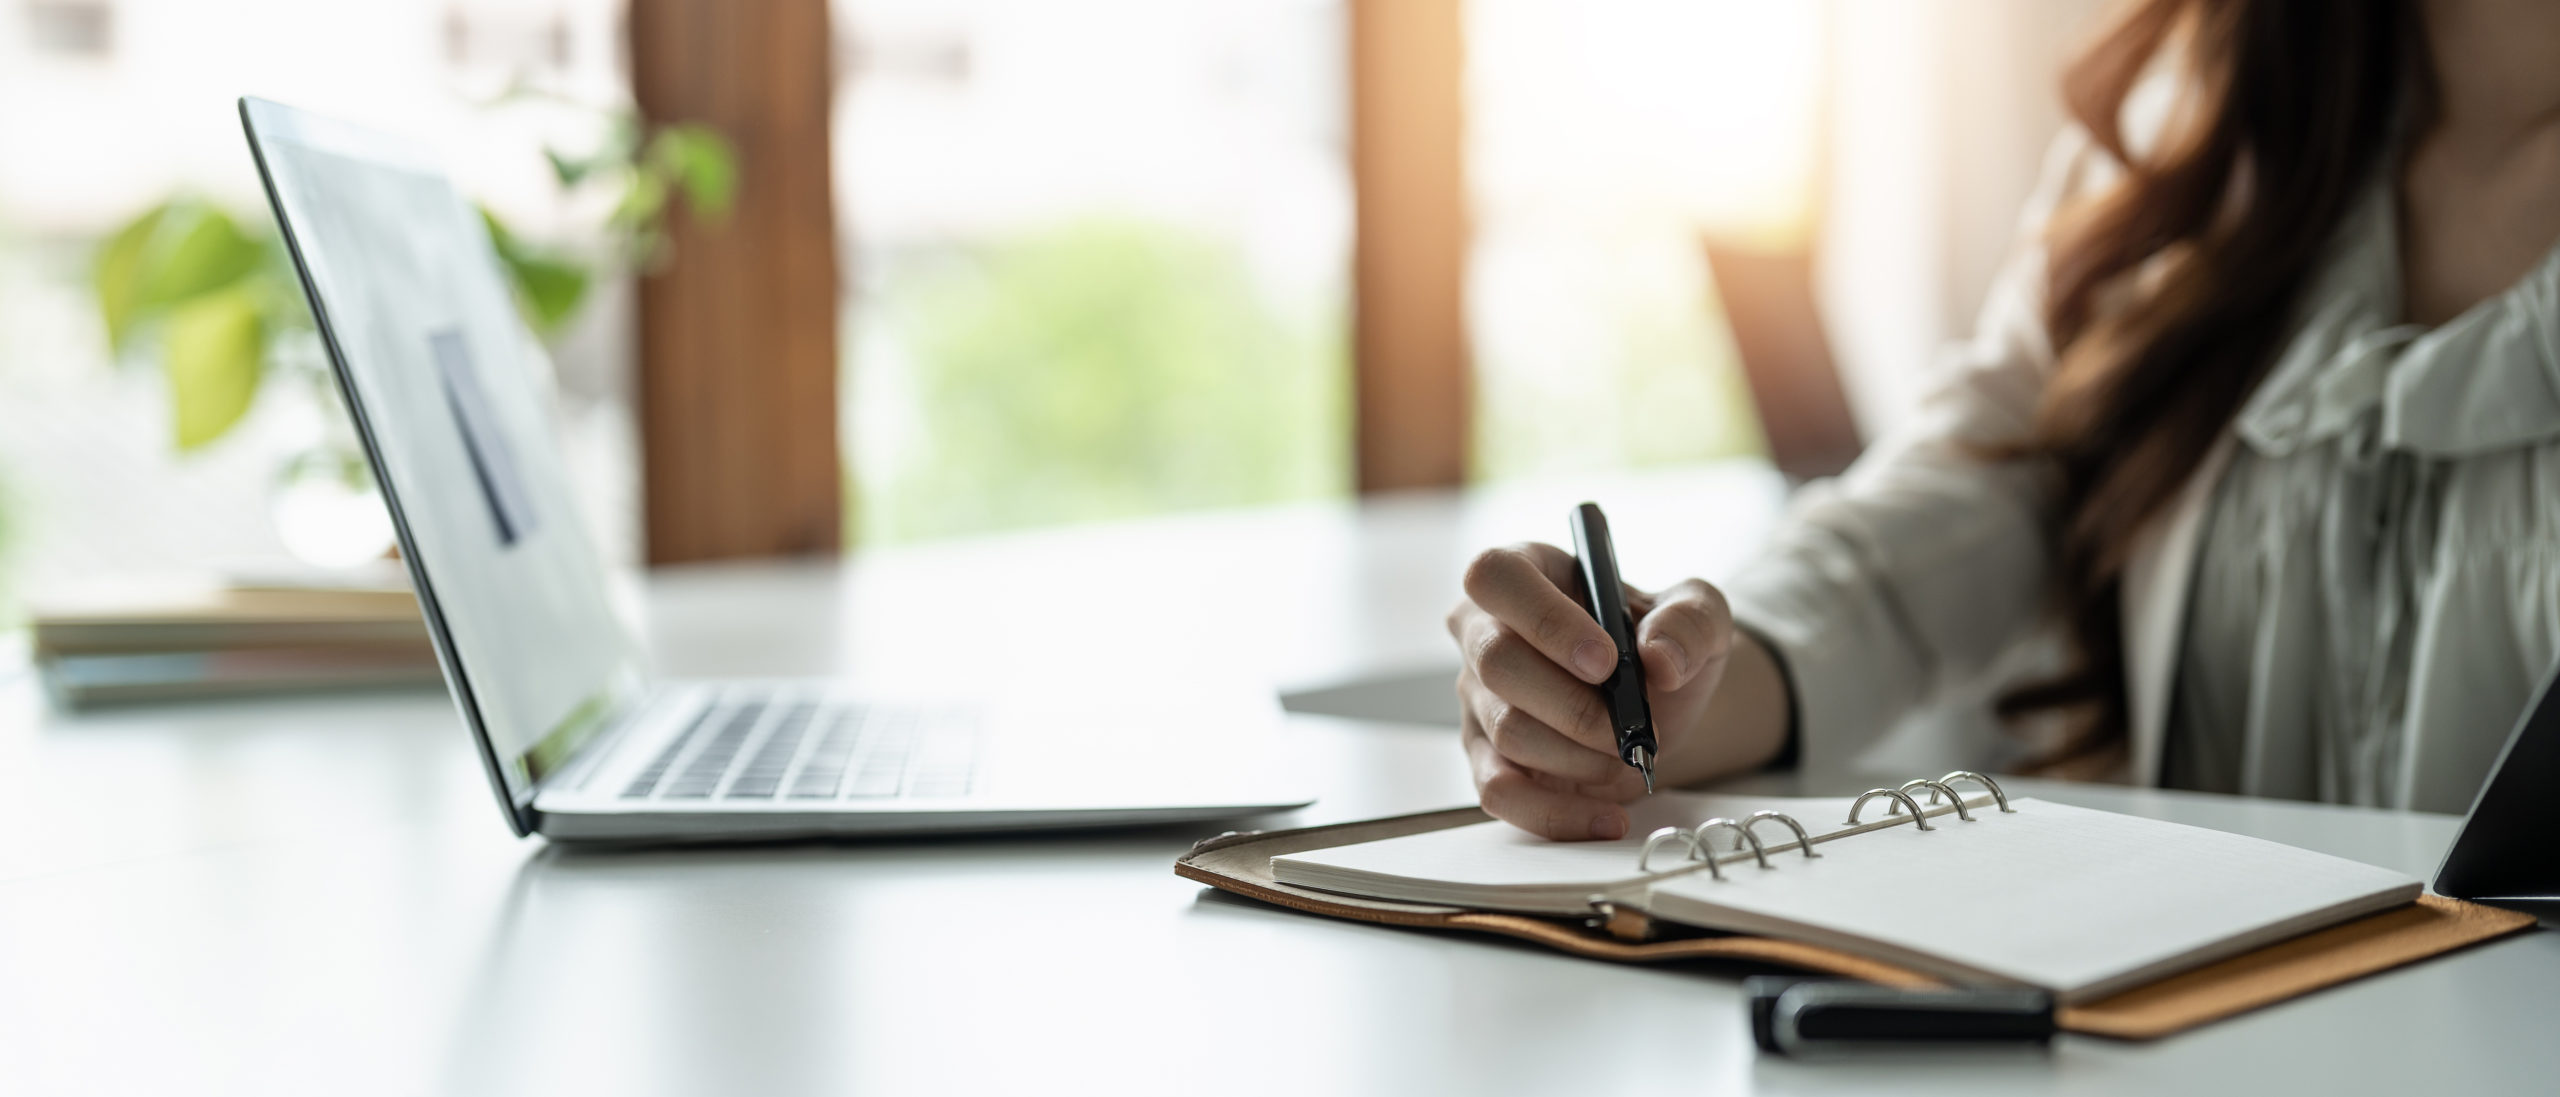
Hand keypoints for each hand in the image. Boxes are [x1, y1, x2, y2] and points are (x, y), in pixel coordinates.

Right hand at [1447, 542, 1788, 839]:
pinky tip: (1608, 816)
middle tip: (1631, 726)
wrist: (1661, 704)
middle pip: (1496, 662)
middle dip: (1573, 705)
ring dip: (1580, 755)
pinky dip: (1557, 814)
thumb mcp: (1698, 614)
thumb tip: (1661, 658)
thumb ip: (1692, 620)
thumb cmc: (1660, 642)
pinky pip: (1500, 794)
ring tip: (1628, 754)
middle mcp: (1484, 632)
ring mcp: (1478, 698)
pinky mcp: (1488, 758)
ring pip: (1506, 730)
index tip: (1605, 661)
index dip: (1544, 619)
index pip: (1496, 577)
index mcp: (1524, 572)